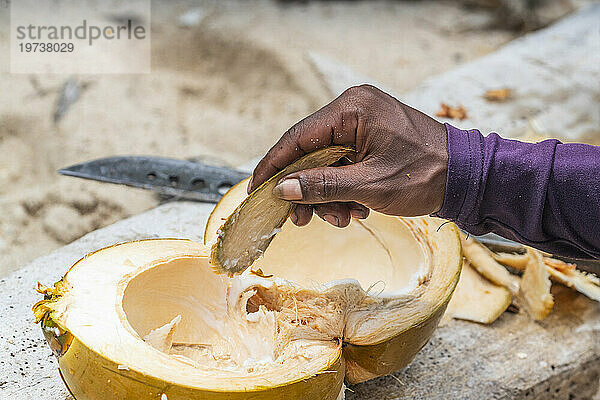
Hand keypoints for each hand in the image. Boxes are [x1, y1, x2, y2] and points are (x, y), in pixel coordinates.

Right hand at [249, 85, 447, 227]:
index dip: (273, 166)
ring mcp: (364, 123)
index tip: (256, 189)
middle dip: (307, 190)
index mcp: (352, 109)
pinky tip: (357, 209)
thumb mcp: (368, 185)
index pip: (297, 138)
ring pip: (326, 163)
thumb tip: (282, 189)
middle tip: (302, 220)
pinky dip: (344, 189)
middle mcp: (354, 109)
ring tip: (343, 218)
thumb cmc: (426, 175)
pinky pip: (344, 164)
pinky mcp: (371, 138)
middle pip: (310, 153)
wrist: (467, 178)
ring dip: (328, 195)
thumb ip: (321, 185)